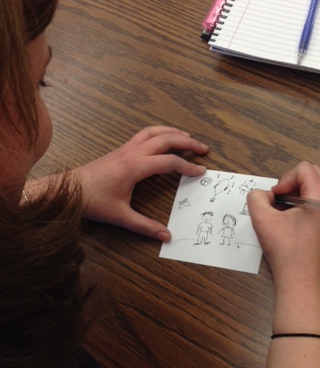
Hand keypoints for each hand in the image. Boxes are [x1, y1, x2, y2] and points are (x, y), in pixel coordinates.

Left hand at [73, 126, 207, 240]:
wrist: (68, 189)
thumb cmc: (92, 201)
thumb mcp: (120, 216)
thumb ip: (145, 226)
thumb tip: (166, 236)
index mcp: (135, 167)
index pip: (169, 162)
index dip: (188, 166)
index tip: (200, 172)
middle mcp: (132, 153)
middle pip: (166, 139)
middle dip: (187, 142)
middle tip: (203, 149)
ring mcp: (125, 148)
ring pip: (154, 131)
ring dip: (173, 132)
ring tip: (188, 136)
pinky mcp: (120, 149)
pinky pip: (144, 134)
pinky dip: (159, 133)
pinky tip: (163, 139)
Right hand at [247, 161, 319, 285]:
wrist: (300, 278)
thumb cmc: (284, 249)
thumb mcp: (262, 219)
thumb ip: (256, 197)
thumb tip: (265, 195)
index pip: (304, 169)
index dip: (285, 180)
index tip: (275, 199)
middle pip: (314, 173)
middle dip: (293, 183)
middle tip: (279, 201)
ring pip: (316, 186)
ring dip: (297, 192)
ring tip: (283, 211)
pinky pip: (319, 200)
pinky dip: (303, 203)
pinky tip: (291, 219)